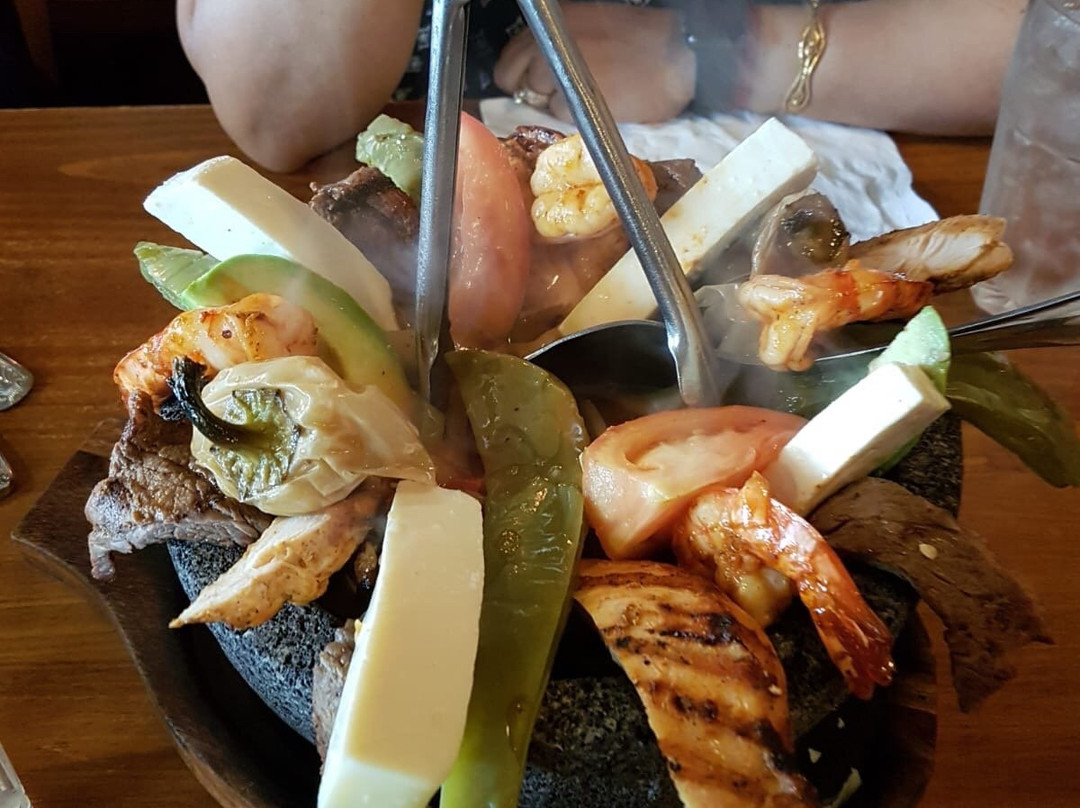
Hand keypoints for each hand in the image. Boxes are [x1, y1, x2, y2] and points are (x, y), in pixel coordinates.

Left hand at [494, 3, 694, 123]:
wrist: (681, 58)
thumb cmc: (646, 41)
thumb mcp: (597, 26)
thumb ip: (562, 43)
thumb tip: (539, 70)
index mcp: (556, 23)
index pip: (508, 59)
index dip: (519, 76)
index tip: (533, 84)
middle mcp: (549, 43)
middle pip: (516, 81)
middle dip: (535, 90)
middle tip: (563, 92)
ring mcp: (559, 72)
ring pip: (539, 99)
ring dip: (558, 103)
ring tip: (592, 94)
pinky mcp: (575, 100)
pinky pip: (562, 115)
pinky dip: (577, 117)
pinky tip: (602, 103)